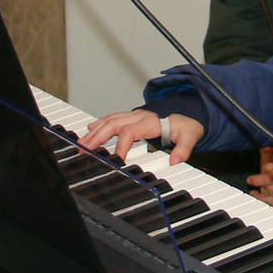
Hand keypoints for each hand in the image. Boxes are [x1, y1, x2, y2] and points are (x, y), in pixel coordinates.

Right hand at [81, 109, 204, 164]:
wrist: (190, 111)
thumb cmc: (187, 124)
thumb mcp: (191, 136)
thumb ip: (184, 148)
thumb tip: (176, 161)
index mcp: (151, 122)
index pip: (129, 131)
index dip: (121, 146)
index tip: (116, 160)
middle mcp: (140, 116)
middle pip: (114, 124)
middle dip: (97, 137)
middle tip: (84, 149)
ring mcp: (135, 115)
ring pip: (110, 120)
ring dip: (95, 131)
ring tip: (82, 143)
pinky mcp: (133, 117)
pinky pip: (113, 118)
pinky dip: (100, 123)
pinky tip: (90, 129)